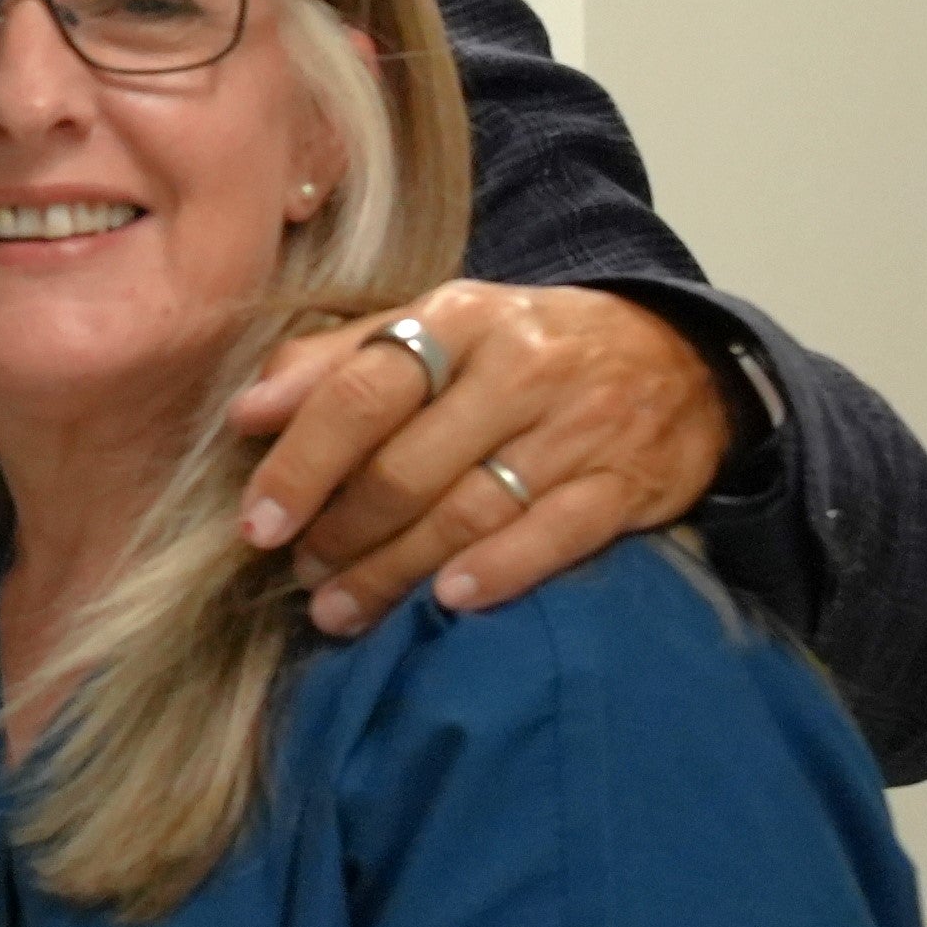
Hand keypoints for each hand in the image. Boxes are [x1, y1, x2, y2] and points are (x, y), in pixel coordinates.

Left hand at [220, 281, 726, 639]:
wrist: (679, 357)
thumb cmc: (522, 349)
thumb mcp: (435, 329)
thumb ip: (336, 361)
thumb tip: (247, 413)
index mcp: (460, 319)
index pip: (362, 392)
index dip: (300, 463)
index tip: (257, 522)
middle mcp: (520, 369)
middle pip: (407, 467)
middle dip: (341, 531)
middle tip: (301, 572)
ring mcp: (579, 428)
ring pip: (468, 512)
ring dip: (394, 570)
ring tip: (341, 607)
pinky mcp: (627, 484)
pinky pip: (554, 536)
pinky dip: (498, 572)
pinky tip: (447, 601)